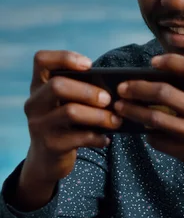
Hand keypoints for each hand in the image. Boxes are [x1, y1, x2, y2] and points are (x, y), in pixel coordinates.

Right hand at [23, 50, 121, 187]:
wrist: (46, 160)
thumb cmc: (63, 123)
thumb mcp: (63, 103)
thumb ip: (78, 91)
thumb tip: (113, 87)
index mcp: (38, 86)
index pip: (41, 60)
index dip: (64, 57)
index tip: (89, 65)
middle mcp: (34, 103)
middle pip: (57, 86)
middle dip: (88, 91)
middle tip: (108, 99)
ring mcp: (39, 125)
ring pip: (70, 112)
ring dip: (98, 115)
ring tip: (115, 120)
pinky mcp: (50, 145)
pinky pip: (78, 138)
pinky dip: (97, 137)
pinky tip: (106, 139)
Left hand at [115, 54, 183, 211]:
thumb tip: (160, 84)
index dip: (169, 61)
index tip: (152, 62)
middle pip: (163, 92)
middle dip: (137, 88)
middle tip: (122, 88)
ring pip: (154, 119)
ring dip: (133, 112)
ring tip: (120, 108)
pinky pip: (159, 142)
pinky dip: (148, 135)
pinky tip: (144, 131)